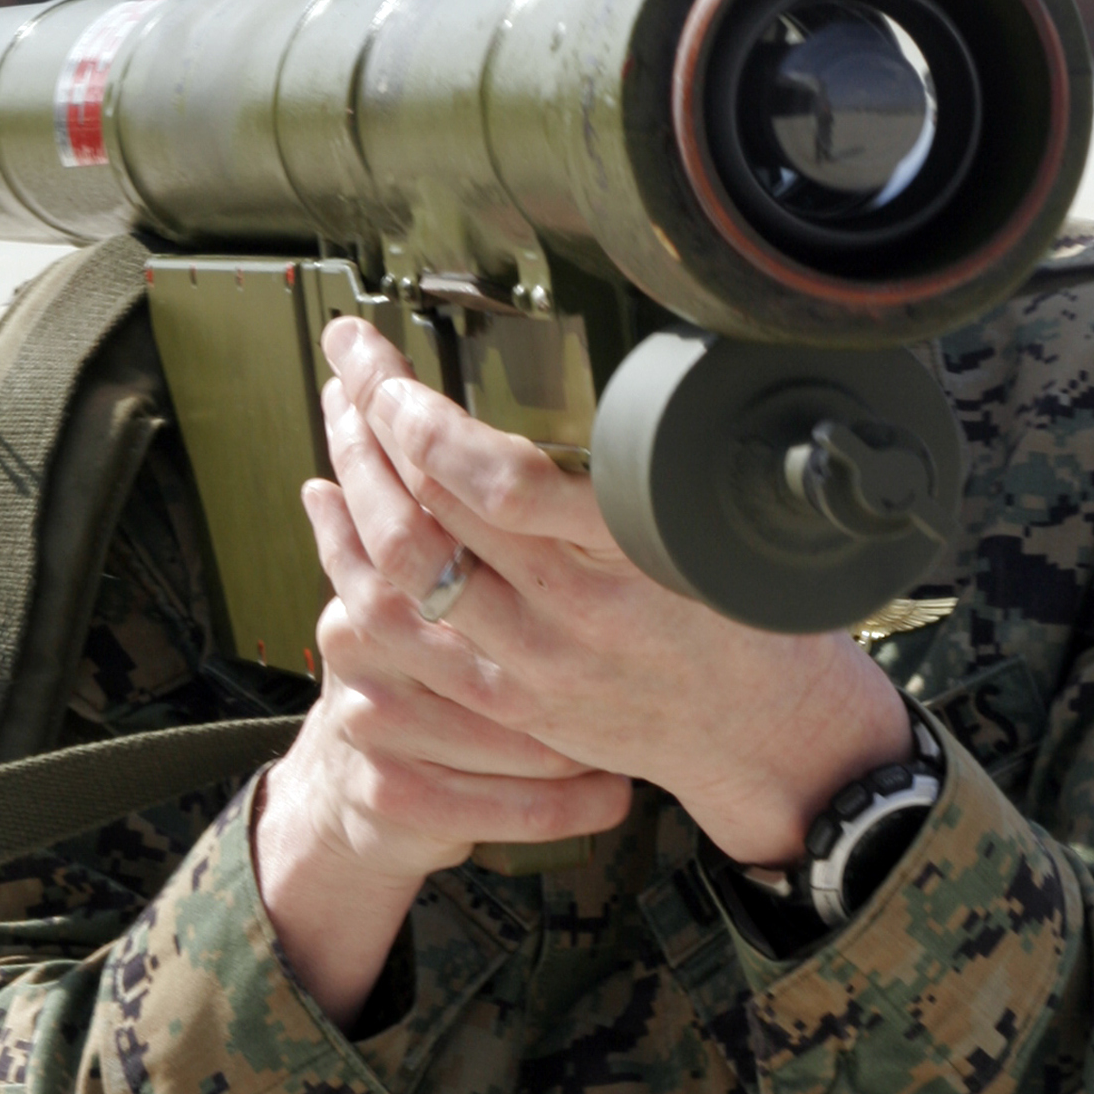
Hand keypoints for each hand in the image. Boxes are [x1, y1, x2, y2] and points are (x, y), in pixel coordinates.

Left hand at [307, 318, 910, 865]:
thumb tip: (585, 367)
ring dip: (353, 487)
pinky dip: (349, 563)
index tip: (393, 364)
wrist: (764, 733)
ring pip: (398, 577)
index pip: (500, 483)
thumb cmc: (749, 607)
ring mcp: (529, 667)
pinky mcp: (505, 700)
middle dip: (369, 426)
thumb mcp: (718, 521)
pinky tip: (329, 510)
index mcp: (633, 557)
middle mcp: (572, 615)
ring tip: (337, 418)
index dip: (425, 420)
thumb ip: (643, 467)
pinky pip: (399, 636)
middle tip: (349, 360)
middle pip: (428, 519)